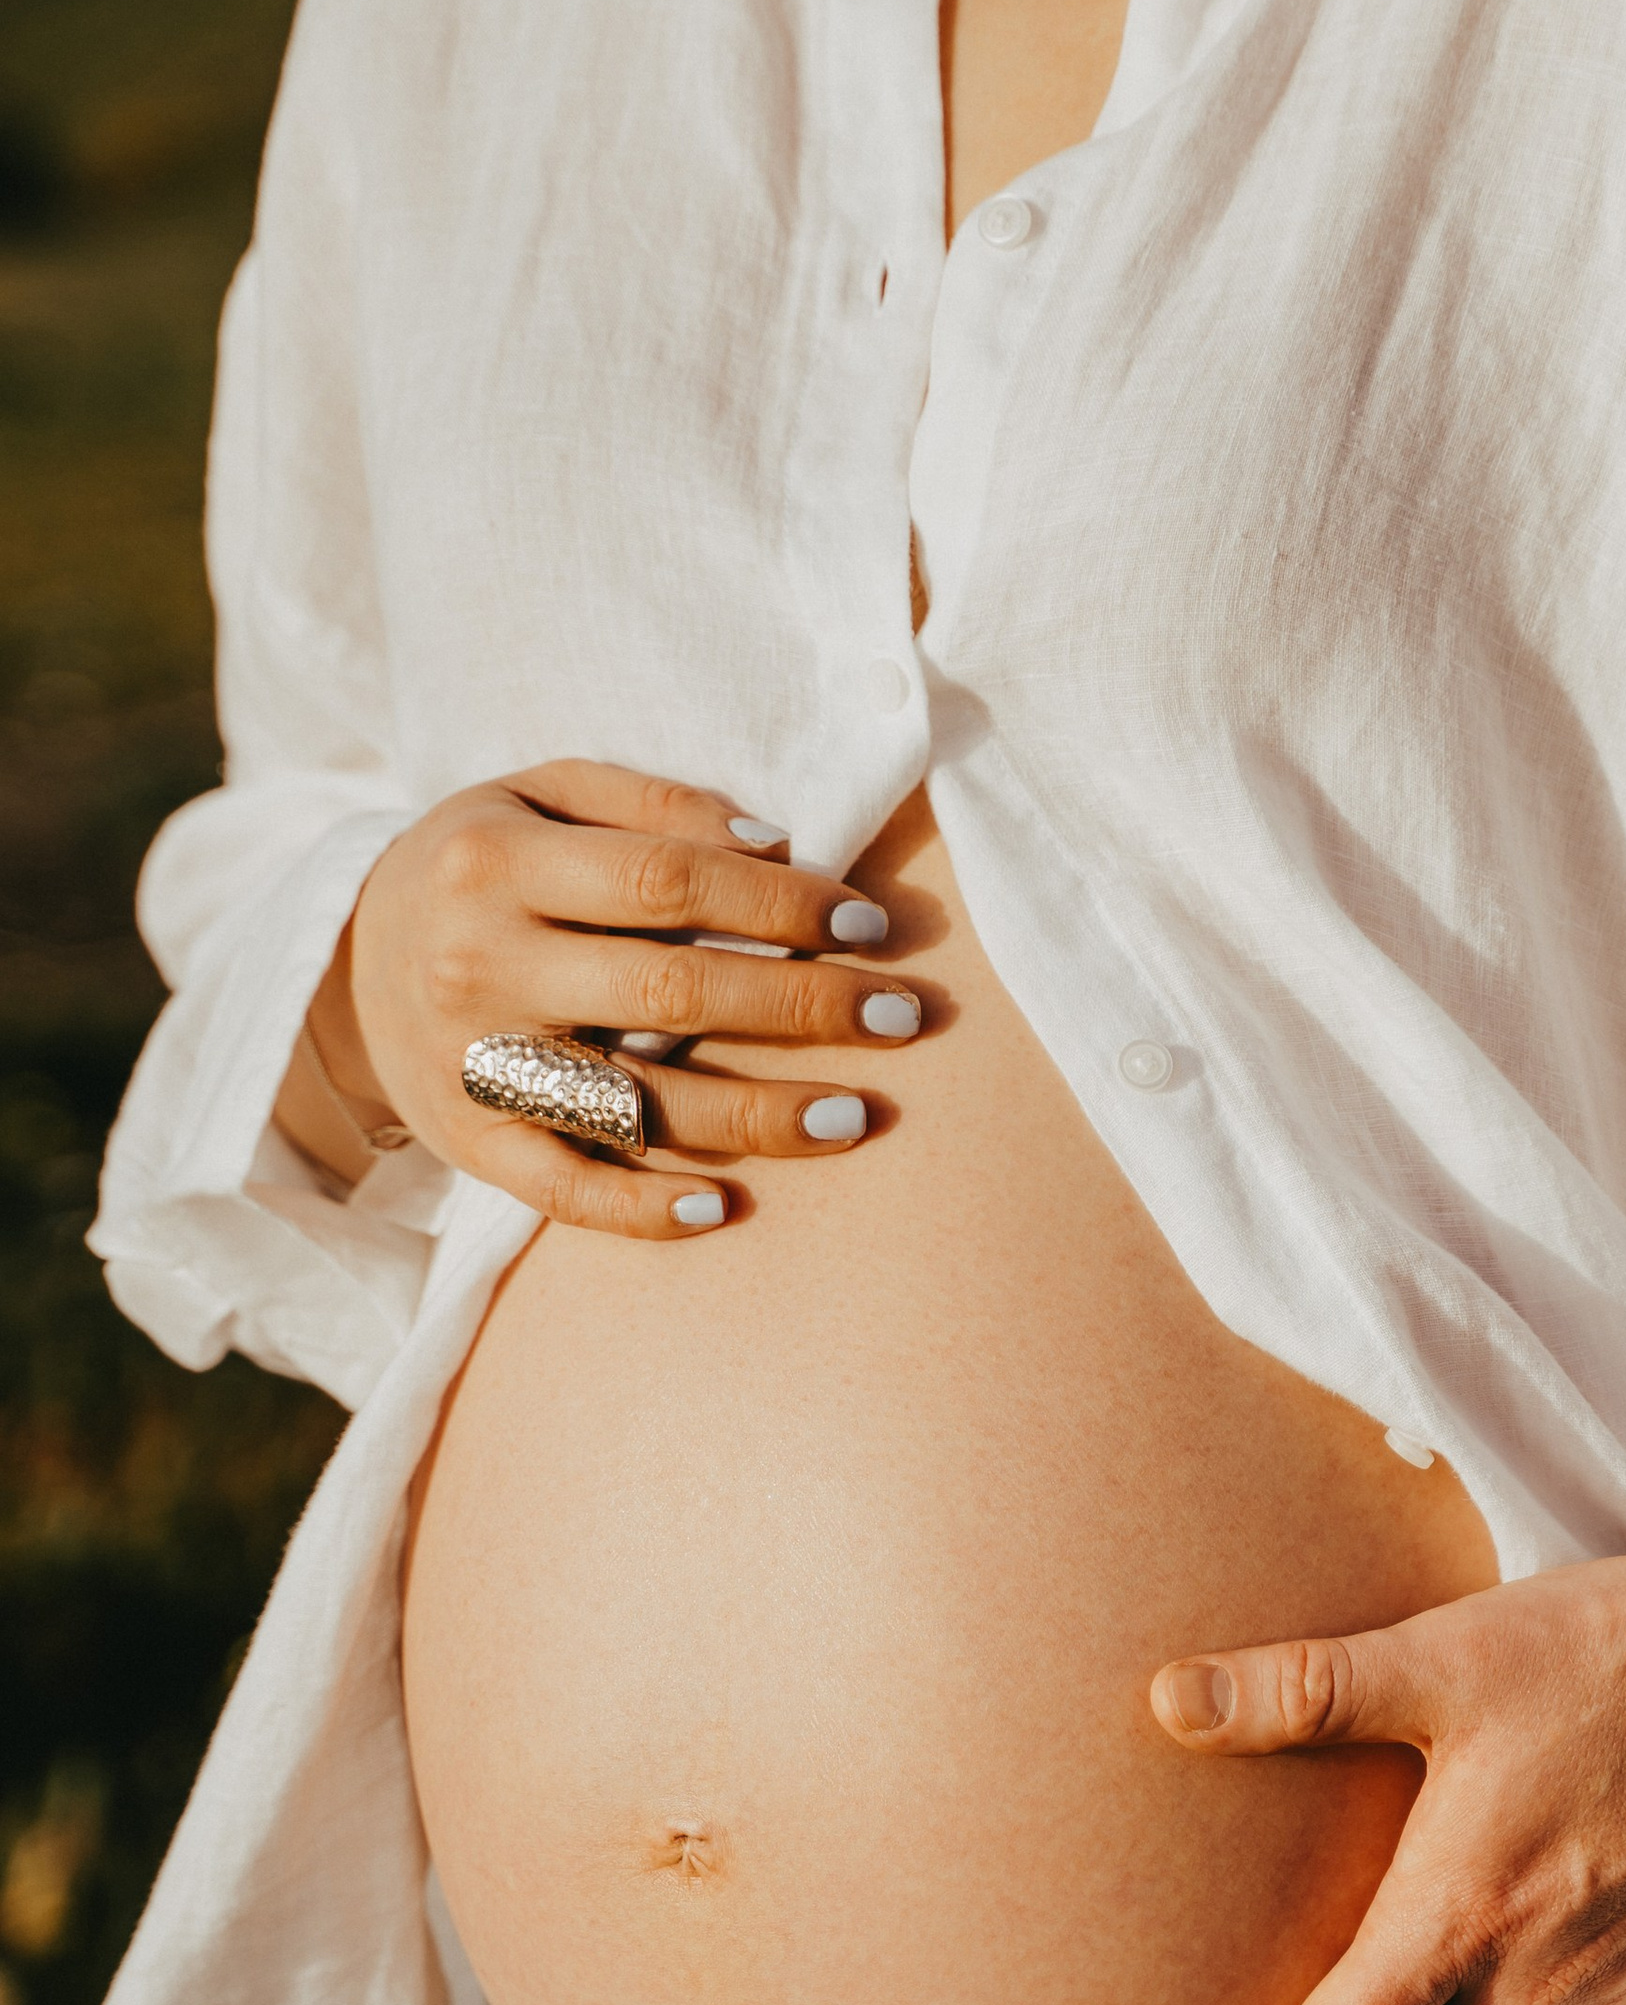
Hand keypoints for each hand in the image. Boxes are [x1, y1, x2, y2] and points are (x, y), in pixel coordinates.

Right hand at [309, 760, 928, 1237]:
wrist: (342, 963)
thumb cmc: (481, 865)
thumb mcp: (539, 795)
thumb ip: (652, 804)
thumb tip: (777, 842)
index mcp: (498, 864)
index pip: (670, 881)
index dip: (782, 902)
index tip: (870, 924)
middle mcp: (480, 964)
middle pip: (670, 990)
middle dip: (801, 1004)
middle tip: (903, 1013)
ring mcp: (472, 1064)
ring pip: (632, 1100)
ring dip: (755, 1115)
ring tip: (855, 1117)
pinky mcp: (468, 1145)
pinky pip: (563, 1189)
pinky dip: (642, 1208)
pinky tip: (724, 1207)